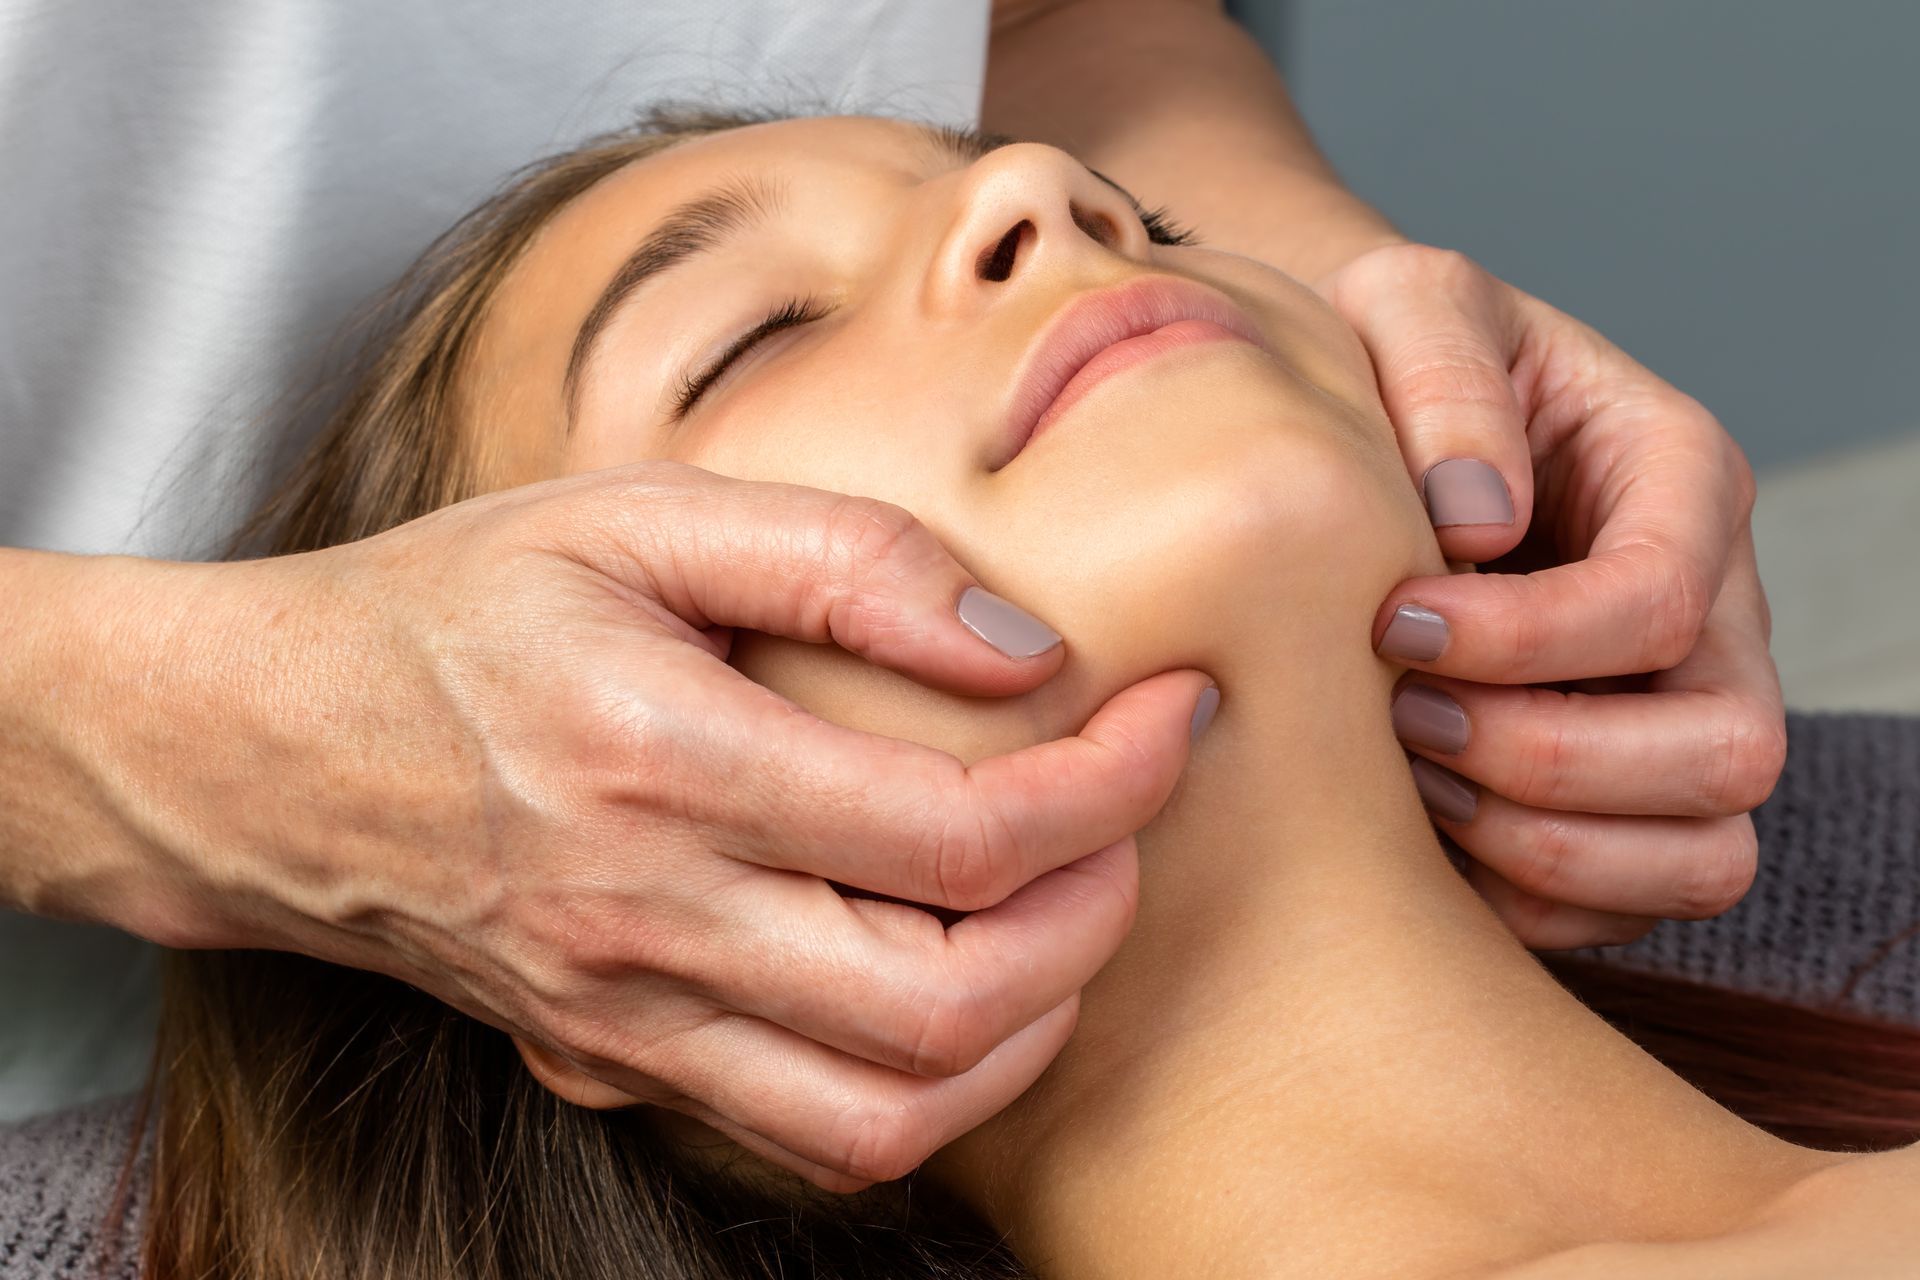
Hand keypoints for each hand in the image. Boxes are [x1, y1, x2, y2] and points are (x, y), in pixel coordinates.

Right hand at [45, 462, 1210, 1189]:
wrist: (263, 754)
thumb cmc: (453, 610)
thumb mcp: (633, 515)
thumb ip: (844, 557)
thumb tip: (1026, 648)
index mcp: (659, 761)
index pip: (955, 836)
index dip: (1106, 787)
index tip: (1171, 716)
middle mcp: (642, 922)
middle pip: (947, 1007)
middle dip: (1094, 918)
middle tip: (1133, 820)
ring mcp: (620, 1021)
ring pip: (888, 1114)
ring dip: (1028, 1028)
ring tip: (1068, 910)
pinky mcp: (607, 1067)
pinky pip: (807, 1136)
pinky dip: (926, 1090)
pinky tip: (959, 990)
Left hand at [1322, 244, 1784, 948]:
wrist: (1366, 425)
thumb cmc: (1392, 357)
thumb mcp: (1409, 301)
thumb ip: (1442, 368)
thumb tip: (1477, 518)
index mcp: (1680, 478)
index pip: (1660, 601)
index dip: (1525, 639)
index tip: (1390, 625)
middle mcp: (1711, 609)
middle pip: (1726, 751)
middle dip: (1547, 756)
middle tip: (1403, 716)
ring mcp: (1678, 713)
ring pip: (1705, 854)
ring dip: (1547, 847)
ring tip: (1414, 780)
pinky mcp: (1624, 799)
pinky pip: (1631, 906)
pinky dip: (1527, 901)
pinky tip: (1422, 835)